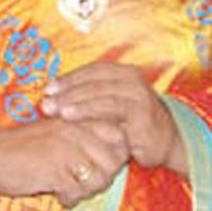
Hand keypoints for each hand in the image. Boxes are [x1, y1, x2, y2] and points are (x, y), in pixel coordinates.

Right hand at [0, 115, 131, 207]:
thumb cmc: (23, 146)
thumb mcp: (57, 132)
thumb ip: (85, 139)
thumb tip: (117, 160)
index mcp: (79, 120)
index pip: (121, 138)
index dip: (117, 156)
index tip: (100, 165)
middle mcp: (76, 132)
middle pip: (115, 162)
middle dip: (104, 178)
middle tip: (85, 183)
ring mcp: (66, 151)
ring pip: (99, 179)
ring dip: (87, 191)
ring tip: (71, 190)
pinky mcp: (53, 171)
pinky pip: (77, 191)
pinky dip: (70, 198)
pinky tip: (58, 195)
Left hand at [41, 62, 185, 173]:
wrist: (165, 141)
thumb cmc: (132, 124)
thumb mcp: (112, 105)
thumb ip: (90, 96)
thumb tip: (52, 94)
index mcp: (125, 73)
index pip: (93, 69)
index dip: (70, 77)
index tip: (48, 88)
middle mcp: (133, 80)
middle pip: (94, 80)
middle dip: (67, 91)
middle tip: (46, 101)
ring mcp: (138, 96)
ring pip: (99, 93)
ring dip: (73, 100)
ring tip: (54, 109)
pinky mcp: (140, 114)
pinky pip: (109, 110)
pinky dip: (87, 112)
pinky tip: (70, 117)